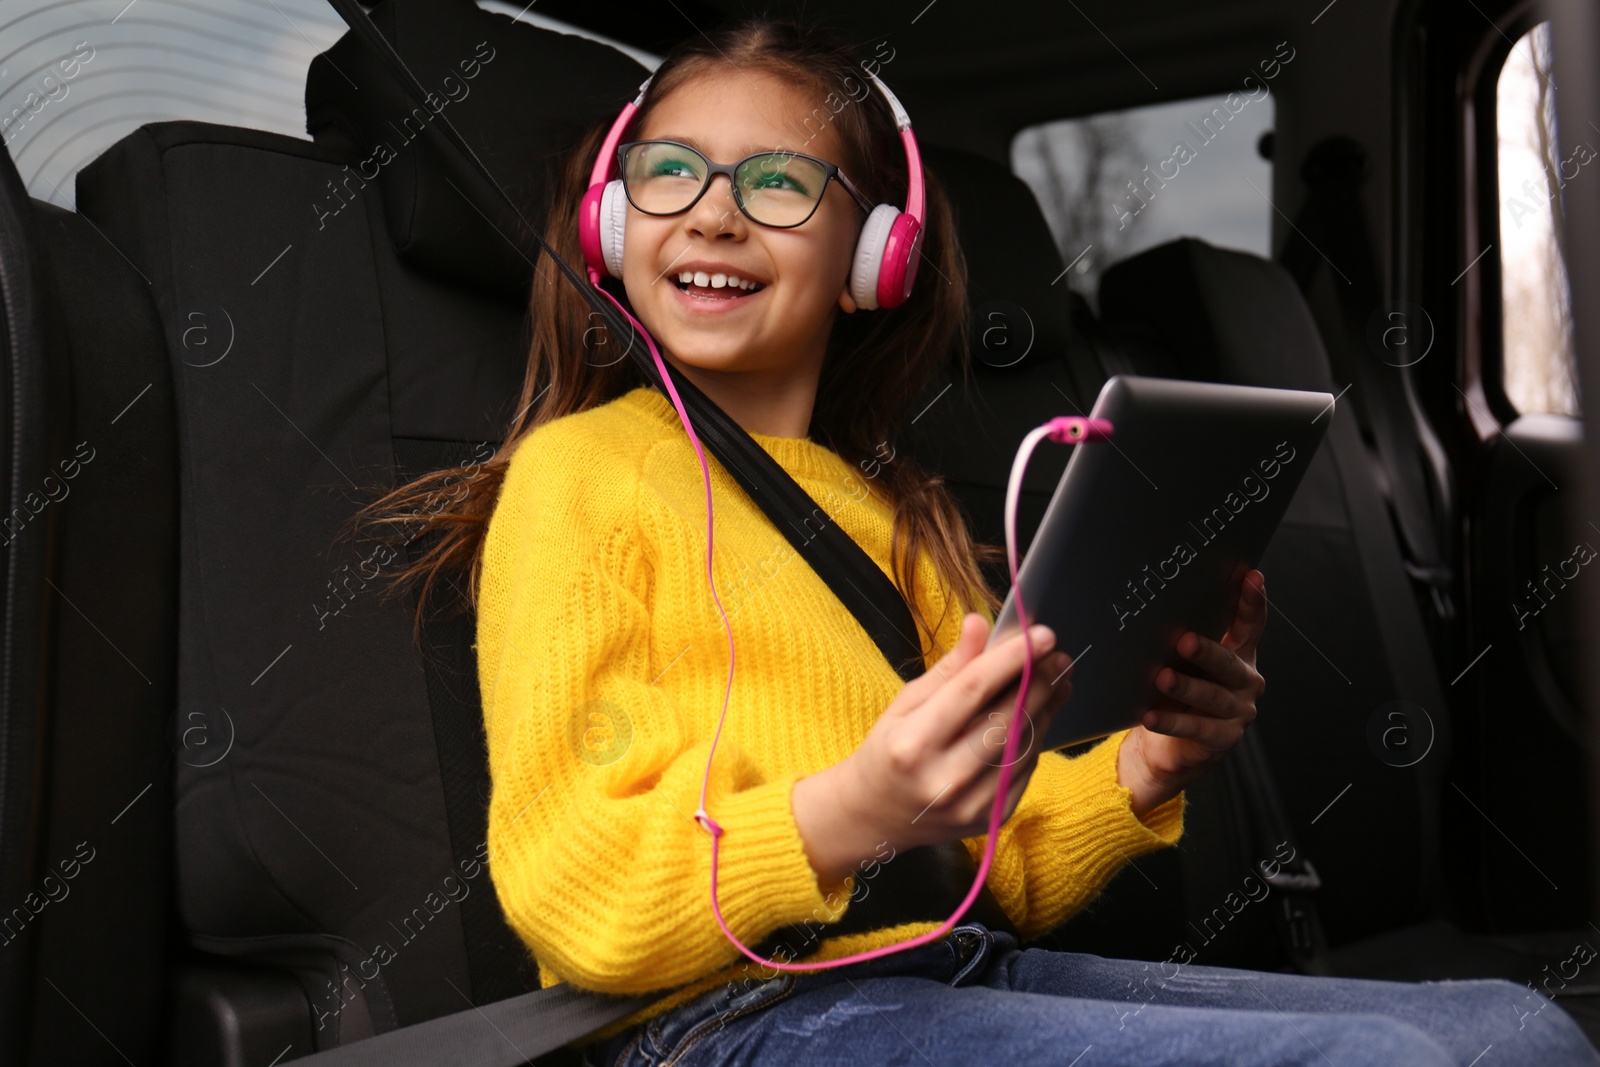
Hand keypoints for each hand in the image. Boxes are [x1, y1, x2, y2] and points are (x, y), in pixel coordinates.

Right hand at [792, 615, 1073, 884]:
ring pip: (1023, 745)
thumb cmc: (888, 751)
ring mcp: (971, 804)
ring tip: (1057, 679)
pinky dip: (1035, 737)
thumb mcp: (906, 703)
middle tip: (1058, 655)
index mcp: (913, 744)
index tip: (1040, 634)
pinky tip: (1040, 714)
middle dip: (1039, 681)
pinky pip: (1025, 769)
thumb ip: (949, 668)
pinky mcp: (993, 818)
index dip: (1011, 658)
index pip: (972, 690)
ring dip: (1046, 708)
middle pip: (1006, 719)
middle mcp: (944, 778)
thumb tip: (980, 624)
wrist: (876, 816)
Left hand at [1117, 569, 1267, 818]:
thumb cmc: (1175, 694)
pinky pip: (1196, 729)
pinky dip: (1172, 722)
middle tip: (1184, 640)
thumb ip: (1185, 636)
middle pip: (1229, 663)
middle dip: (1207, 651)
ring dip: (1186, 687)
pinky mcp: (1223, 739)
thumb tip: (1157, 602)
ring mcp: (1238, 712)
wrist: (1169, 748)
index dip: (1252, 601)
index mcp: (1239, 654)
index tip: (1250, 577)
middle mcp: (1245, 681)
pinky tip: (1151, 716)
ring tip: (1162, 678)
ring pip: (1212, 696)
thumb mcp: (1183, 662)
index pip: (1251, 625)